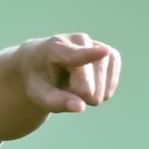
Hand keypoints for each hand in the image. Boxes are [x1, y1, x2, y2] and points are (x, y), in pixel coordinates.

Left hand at [3, 34, 120, 115]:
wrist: (44, 62)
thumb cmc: (39, 79)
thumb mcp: (37, 92)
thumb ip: (55, 101)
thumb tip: (81, 107)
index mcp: (55, 47)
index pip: (75, 54)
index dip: (90, 54)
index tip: (104, 51)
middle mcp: (80, 41)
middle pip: (88, 88)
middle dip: (76, 96)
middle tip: (63, 85)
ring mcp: (99, 46)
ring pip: (102, 90)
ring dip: (88, 95)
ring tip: (74, 82)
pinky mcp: (112, 55)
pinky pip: (111, 87)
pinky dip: (100, 92)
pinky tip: (88, 83)